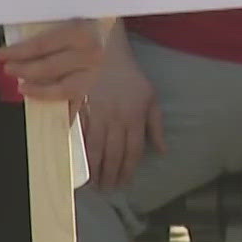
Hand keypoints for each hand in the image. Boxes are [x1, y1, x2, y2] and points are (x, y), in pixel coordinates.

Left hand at [0, 19, 104, 102]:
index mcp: (79, 32)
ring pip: (63, 89)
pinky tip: (47, 118)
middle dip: (24, 71)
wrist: (102, 25)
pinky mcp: (93, 86)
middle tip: (8, 69)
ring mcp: (94, 72)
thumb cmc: (76, 20)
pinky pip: (74, 102)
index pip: (41, 45)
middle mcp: (90, 53)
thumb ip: (41, 31)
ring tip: (22, 88)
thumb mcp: (59, 19)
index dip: (18, 52)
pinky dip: (61, 111)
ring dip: (39, 91)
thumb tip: (14, 48)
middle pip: (50, 68)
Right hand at [79, 32, 163, 189]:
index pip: (133, 151)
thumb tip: (163, 150)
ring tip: (93, 182)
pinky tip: (79, 162)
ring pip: (97, 148)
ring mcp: (98, 114)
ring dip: (95, 168)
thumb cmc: (130, 76)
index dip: (128, 170)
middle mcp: (117, 119)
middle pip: (115, 154)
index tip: (123, 183)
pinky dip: (80, 150)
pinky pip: (81, 134)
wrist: (106, 53)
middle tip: (106, 188)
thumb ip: (156, 125)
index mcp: (135, 117)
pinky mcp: (82, 108)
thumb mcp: (150, 97)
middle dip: (111, 174)